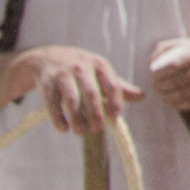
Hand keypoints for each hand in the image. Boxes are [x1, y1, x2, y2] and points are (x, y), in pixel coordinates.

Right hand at [14, 46, 137, 132]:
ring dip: (77, 118)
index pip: (112, 84)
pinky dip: (58, 117)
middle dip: (95, 112)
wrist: (49, 57)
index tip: (115, 118)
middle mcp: (82, 67)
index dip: (115, 101)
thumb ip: (118, 86)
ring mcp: (64, 74)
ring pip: (72, 99)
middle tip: (97, 129)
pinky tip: (63, 129)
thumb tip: (142, 97)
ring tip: (80, 132)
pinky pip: (52, 102)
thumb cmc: (82, 69)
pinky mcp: (47, 82)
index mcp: (100, 65)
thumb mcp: (100, 72)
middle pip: (92, 92)